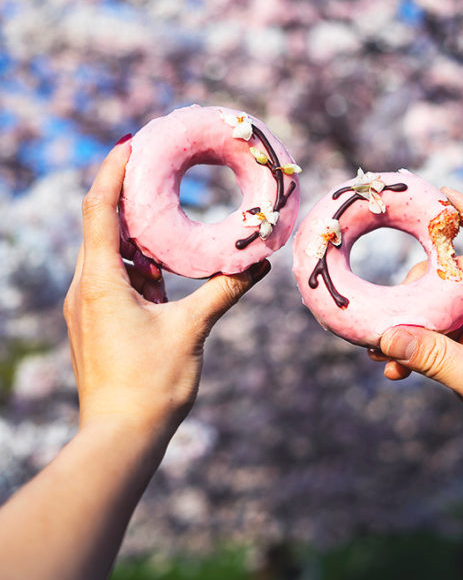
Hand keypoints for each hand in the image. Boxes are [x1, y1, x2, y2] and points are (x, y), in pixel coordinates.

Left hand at [64, 137, 269, 440]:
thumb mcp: (192, 330)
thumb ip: (224, 290)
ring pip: (108, 252)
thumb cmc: (151, 386)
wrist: (120, 437)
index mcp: (100, 281)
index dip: (113, 171)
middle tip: (156, 166)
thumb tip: (259, 263)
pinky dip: (137, 262)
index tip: (130, 141)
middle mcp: (86, 287)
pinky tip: (163, 262)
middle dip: (128, 194)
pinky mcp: (97, 321)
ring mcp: (89, 305)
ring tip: (165, 209)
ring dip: (136, 232)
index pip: (100, 210)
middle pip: (102, 224)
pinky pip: (114, 276)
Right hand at [375, 188, 462, 521]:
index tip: (442, 193)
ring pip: (440, 313)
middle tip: (389, 306)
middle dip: (418, 287)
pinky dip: (414, 354)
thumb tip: (385, 336)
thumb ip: (436, 358)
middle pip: (456, 278)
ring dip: (410, 326)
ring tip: (380, 345)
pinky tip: (394, 373)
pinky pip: (436, 346)